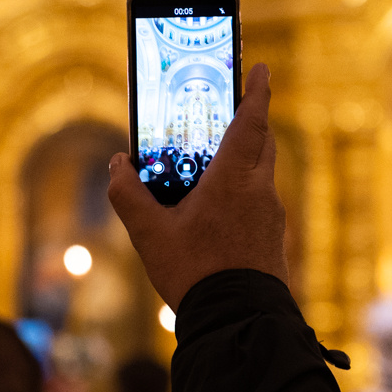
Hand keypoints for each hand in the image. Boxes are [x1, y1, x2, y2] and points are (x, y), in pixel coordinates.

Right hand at [108, 62, 289, 309]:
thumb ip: (128, 194)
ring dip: (244, 160)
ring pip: (262, 173)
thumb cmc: (196, 274)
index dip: (257, 92)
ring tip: (213, 166)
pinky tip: (218, 212)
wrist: (238, 322)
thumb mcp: (149, 234)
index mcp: (234, 178)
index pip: (252, 122)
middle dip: (250, 122)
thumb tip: (117, 165)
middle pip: (262, 143)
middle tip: (231, 111)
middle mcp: (260, 190)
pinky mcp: (275, 238)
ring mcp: (272, 216)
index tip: (261, 69)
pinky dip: (244, 192)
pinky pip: (260, 202)